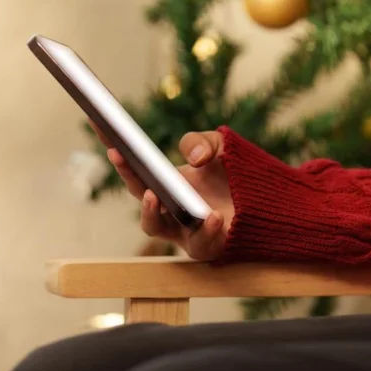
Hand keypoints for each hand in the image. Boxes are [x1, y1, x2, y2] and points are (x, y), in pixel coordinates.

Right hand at [90, 122, 234, 260]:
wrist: (271, 204)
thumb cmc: (237, 176)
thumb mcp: (220, 146)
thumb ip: (202, 141)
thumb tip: (193, 159)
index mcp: (165, 181)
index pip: (134, 165)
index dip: (115, 146)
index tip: (99, 124)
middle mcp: (168, 206)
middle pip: (137, 192)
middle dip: (125, 173)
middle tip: (118, 153)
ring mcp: (183, 229)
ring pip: (153, 226)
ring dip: (150, 211)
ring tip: (155, 195)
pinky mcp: (205, 246)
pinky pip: (197, 243)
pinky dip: (204, 230)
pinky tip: (214, 216)